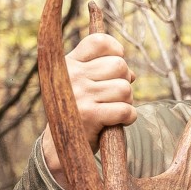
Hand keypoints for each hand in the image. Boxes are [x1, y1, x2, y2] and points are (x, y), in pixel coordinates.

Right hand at [41, 33, 136, 185]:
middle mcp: (72, 75)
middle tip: (115, 96)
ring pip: (125, 89)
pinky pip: (126, 110)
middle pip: (119, 65)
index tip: (116, 67)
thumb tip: (130, 72)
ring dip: (128, 101)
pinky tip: (119, 121)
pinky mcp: (90, 115)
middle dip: (125, 82)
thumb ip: (101, 70)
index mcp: (68, 63)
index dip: (116, 50)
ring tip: (115, 109)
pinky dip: (129, 117)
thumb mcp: (80, 84)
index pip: (99, 42)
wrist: (60, 147)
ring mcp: (80, 94)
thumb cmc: (77, 111)